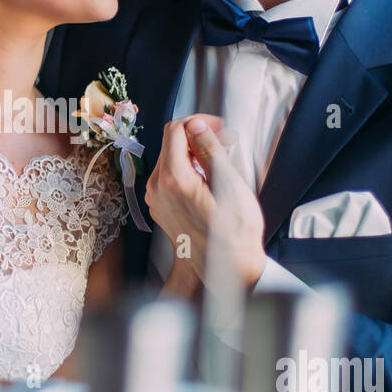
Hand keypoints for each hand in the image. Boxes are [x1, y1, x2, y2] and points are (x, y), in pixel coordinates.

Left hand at [145, 114, 266, 285]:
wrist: (227, 269)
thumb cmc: (234, 232)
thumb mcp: (229, 184)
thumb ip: (209, 150)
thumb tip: (196, 125)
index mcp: (173, 178)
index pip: (176, 129)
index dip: (200, 122)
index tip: (221, 129)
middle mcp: (157, 187)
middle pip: (170, 142)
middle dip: (198, 135)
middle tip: (226, 143)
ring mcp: (156, 199)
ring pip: (169, 158)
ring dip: (193, 152)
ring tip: (220, 161)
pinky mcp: (160, 207)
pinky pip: (168, 176)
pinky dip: (186, 169)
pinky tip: (207, 178)